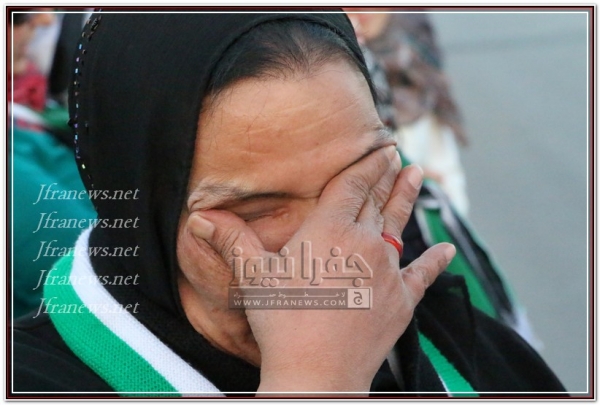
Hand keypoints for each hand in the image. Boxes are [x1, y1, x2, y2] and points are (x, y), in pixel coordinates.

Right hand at [189, 145, 454, 393]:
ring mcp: (387, 272)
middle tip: (399, 154)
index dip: (368, 163)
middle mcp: (364, 243)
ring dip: (408, 198)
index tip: (382, 146)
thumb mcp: (254, 277)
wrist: (316, 373)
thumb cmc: (282, 323)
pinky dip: (436, 260)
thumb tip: (199, 217)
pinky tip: (447, 248)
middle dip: (387, 174)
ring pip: (399, 226)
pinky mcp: (403, 301)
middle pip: (377, 200)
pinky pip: (423, 274)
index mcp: (330, 230)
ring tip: (418, 175)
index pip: (354, 185)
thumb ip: (232, 241)